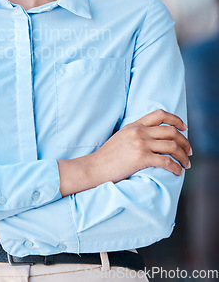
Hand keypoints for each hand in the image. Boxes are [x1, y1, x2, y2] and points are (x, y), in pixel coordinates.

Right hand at [59, 109, 191, 195]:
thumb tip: (152, 137)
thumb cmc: (107, 156)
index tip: (184, 128)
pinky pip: (167, 161)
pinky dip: (176, 167)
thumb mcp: (121, 137)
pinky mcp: (141, 158)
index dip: (176, 120)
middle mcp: (139, 132)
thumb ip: (135, 133)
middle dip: (185, 142)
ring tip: (186, 164)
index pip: (160, 114)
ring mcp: (140, 144)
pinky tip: (178, 172)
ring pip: (173, 146)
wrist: (96, 166)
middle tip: (190, 151)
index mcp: (134, 125)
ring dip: (184, 156)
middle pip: (171, 131)